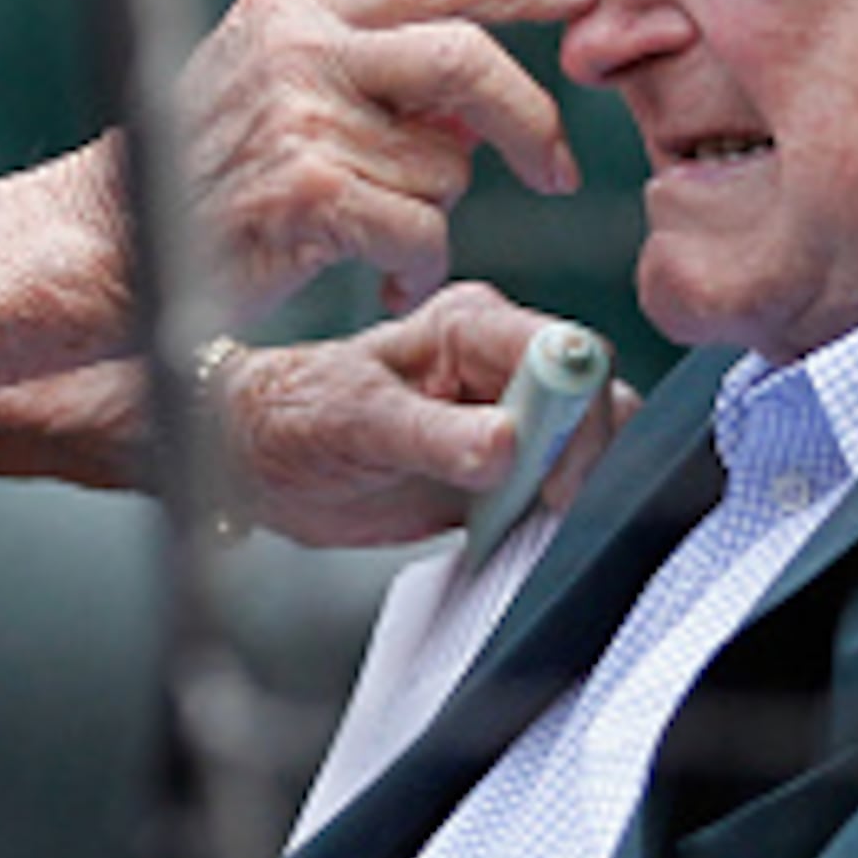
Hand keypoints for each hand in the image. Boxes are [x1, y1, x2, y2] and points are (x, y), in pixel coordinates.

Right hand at [174, 0, 606, 320]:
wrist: (105, 244)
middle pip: (465, 57)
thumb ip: (366, 67)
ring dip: (432, 215)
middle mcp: (297, 45)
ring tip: (373, 238)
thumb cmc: (195, 176)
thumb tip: (479, 99)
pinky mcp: (311, 189)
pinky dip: (416, 266)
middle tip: (555, 170)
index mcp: (291, 5)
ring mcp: (302, 115)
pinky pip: (422, 230)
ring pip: (445, 165)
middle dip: (529, 118)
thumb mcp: (271, 84)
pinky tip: (375, 275)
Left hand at [217, 283, 634, 550]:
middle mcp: (498, 362)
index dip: (578, 412)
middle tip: (546, 506)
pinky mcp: (503, 469)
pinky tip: (523, 533)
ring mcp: (506, 416)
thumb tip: (507, 445)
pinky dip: (556, 516)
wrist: (263, 458)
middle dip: (586, 455)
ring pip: (587, 446)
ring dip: (576, 489)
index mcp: (470, 324)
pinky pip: (559, 489)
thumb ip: (434, 435)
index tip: (555, 474)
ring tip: (528, 521)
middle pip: (595, 399)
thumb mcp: (359, 421)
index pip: (567, 353)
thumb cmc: (298, 415)